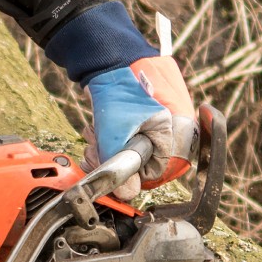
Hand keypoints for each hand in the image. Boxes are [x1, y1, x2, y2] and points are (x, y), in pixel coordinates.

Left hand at [84, 56, 197, 199]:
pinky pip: (120, 144)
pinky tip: (92, 136)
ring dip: (104, 153)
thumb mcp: (114, 135)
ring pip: (126, 155)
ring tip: (91, 140)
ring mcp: (147, 126)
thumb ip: (119, 168)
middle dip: (113, 162)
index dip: (132, 176)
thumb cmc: (113, 94)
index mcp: (169, 131)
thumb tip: (127, 195)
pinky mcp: (132, 124)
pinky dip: (104, 144)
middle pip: (139, 165)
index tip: (112, 174)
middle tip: (94, 155)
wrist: (100, 66)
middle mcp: (163, 130)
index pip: (156, 170)